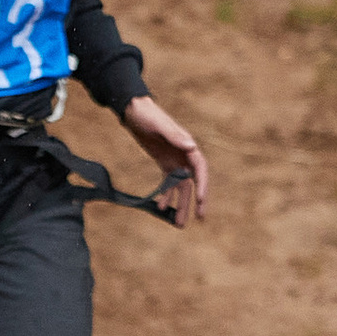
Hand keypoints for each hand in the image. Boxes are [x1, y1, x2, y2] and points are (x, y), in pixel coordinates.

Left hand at [118, 95, 208, 226]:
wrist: (134, 112)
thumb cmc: (148, 116)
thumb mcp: (160, 126)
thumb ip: (175, 136)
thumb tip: (192, 147)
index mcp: (187, 146)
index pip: (200, 169)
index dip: (202, 185)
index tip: (200, 200)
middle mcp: (184, 155)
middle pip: (193, 182)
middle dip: (196, 201)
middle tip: (199, 218)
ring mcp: (174, 160)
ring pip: (180, 187)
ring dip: (180, 204)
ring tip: (178, 223)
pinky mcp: (164, 163)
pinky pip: (168, 183)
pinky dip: (166, 196)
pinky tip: (161, 208)